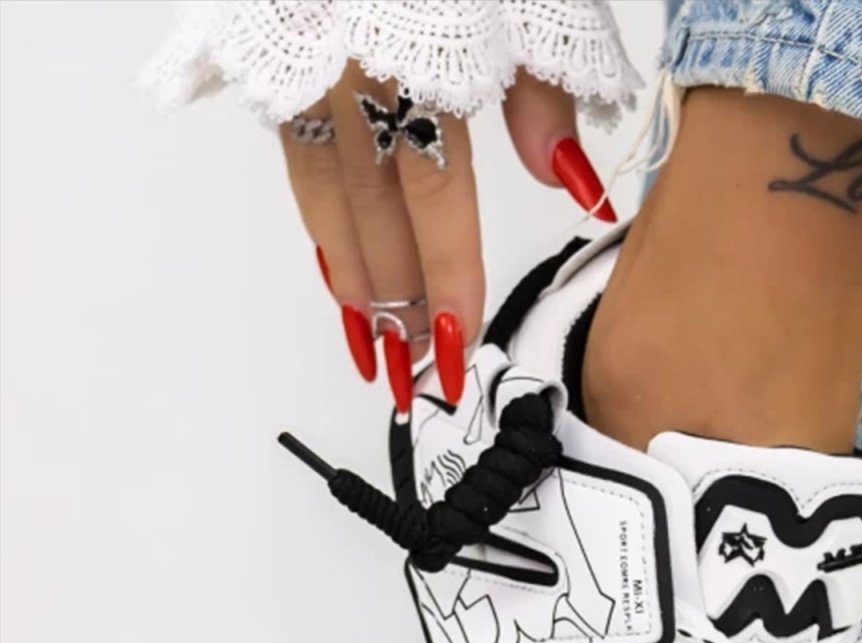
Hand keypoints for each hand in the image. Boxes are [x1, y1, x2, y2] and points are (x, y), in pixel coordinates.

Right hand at [280, 64, 614, 409]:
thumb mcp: (524, 7)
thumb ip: (542, 94)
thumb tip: (573, 183)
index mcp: (414, 59)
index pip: (434, 197)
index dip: (446, 280)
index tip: (456, 346)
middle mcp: (345, 72)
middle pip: (374, 218)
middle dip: (399, 308)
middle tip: (418, 372)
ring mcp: (300, 70)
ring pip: (324, 202)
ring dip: (352, 287)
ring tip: (375, 349)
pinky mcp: (273, 63)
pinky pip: (295, 163)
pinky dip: (321, 226)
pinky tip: (339, 270)